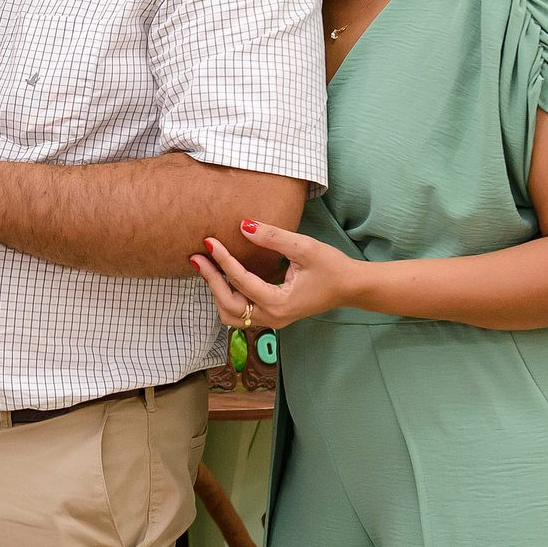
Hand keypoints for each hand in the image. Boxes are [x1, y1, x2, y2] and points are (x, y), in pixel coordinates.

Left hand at [190, 220, 359, 330]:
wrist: (350, 287)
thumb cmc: (332, 266)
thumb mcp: (304, 247)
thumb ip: (273, 237)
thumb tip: (243, 225)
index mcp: (278, 303)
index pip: (241, 281)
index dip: (222, 260)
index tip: (209, 241)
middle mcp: (272, 317)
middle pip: (228, 305)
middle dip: (211, 280)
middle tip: (197, 256)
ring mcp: (272, 320)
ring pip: (231, 314)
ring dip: (217, 292)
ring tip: (208, 267)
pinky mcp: (272, 316)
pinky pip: (241, 313)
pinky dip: (228, 297)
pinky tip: (223, 277)